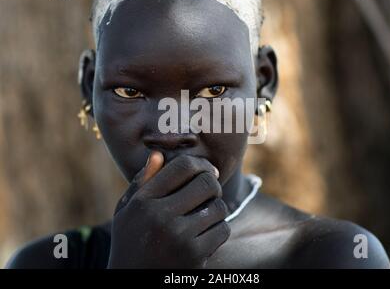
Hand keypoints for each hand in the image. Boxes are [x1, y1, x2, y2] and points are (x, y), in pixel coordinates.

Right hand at [107, 151, 230, 267]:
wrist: (131, 282)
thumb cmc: (130, 242)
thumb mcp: (126, 211)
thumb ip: (141, 182)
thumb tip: (159, 154)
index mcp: (143, 201)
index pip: (182, 166)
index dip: (200, 163)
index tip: (206, 170)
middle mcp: (160, 216)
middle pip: (206, 183)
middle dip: (213, 184)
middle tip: (209, 191)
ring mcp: (179, 237)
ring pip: (218, 207)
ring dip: (216, 208)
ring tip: (205, 214)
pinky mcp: (194, 255)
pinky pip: (222, 229)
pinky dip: (218, 229)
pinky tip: (205, 234)